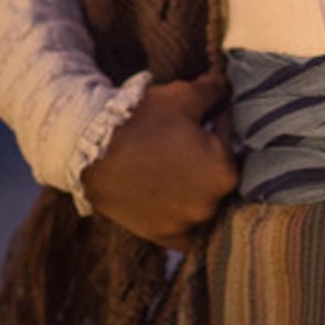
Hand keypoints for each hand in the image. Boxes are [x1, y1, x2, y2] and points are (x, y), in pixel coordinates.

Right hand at [81, 70, 239, 248]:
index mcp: (225, 172)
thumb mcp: (185, 95)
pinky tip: (173, 198)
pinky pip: (183, 230)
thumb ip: (216, 90)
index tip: (203, 117)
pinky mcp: (161, 237)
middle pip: (218, 177)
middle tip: (187, 141)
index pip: (232, 144)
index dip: (218, 126)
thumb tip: (229, 87)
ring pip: (201, 202)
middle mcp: (211, 206)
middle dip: (207, 158)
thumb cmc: (143, 121)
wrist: (92, 152)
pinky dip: (182, 215)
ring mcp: (185, 225)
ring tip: (173, 166)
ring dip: (195, 187)